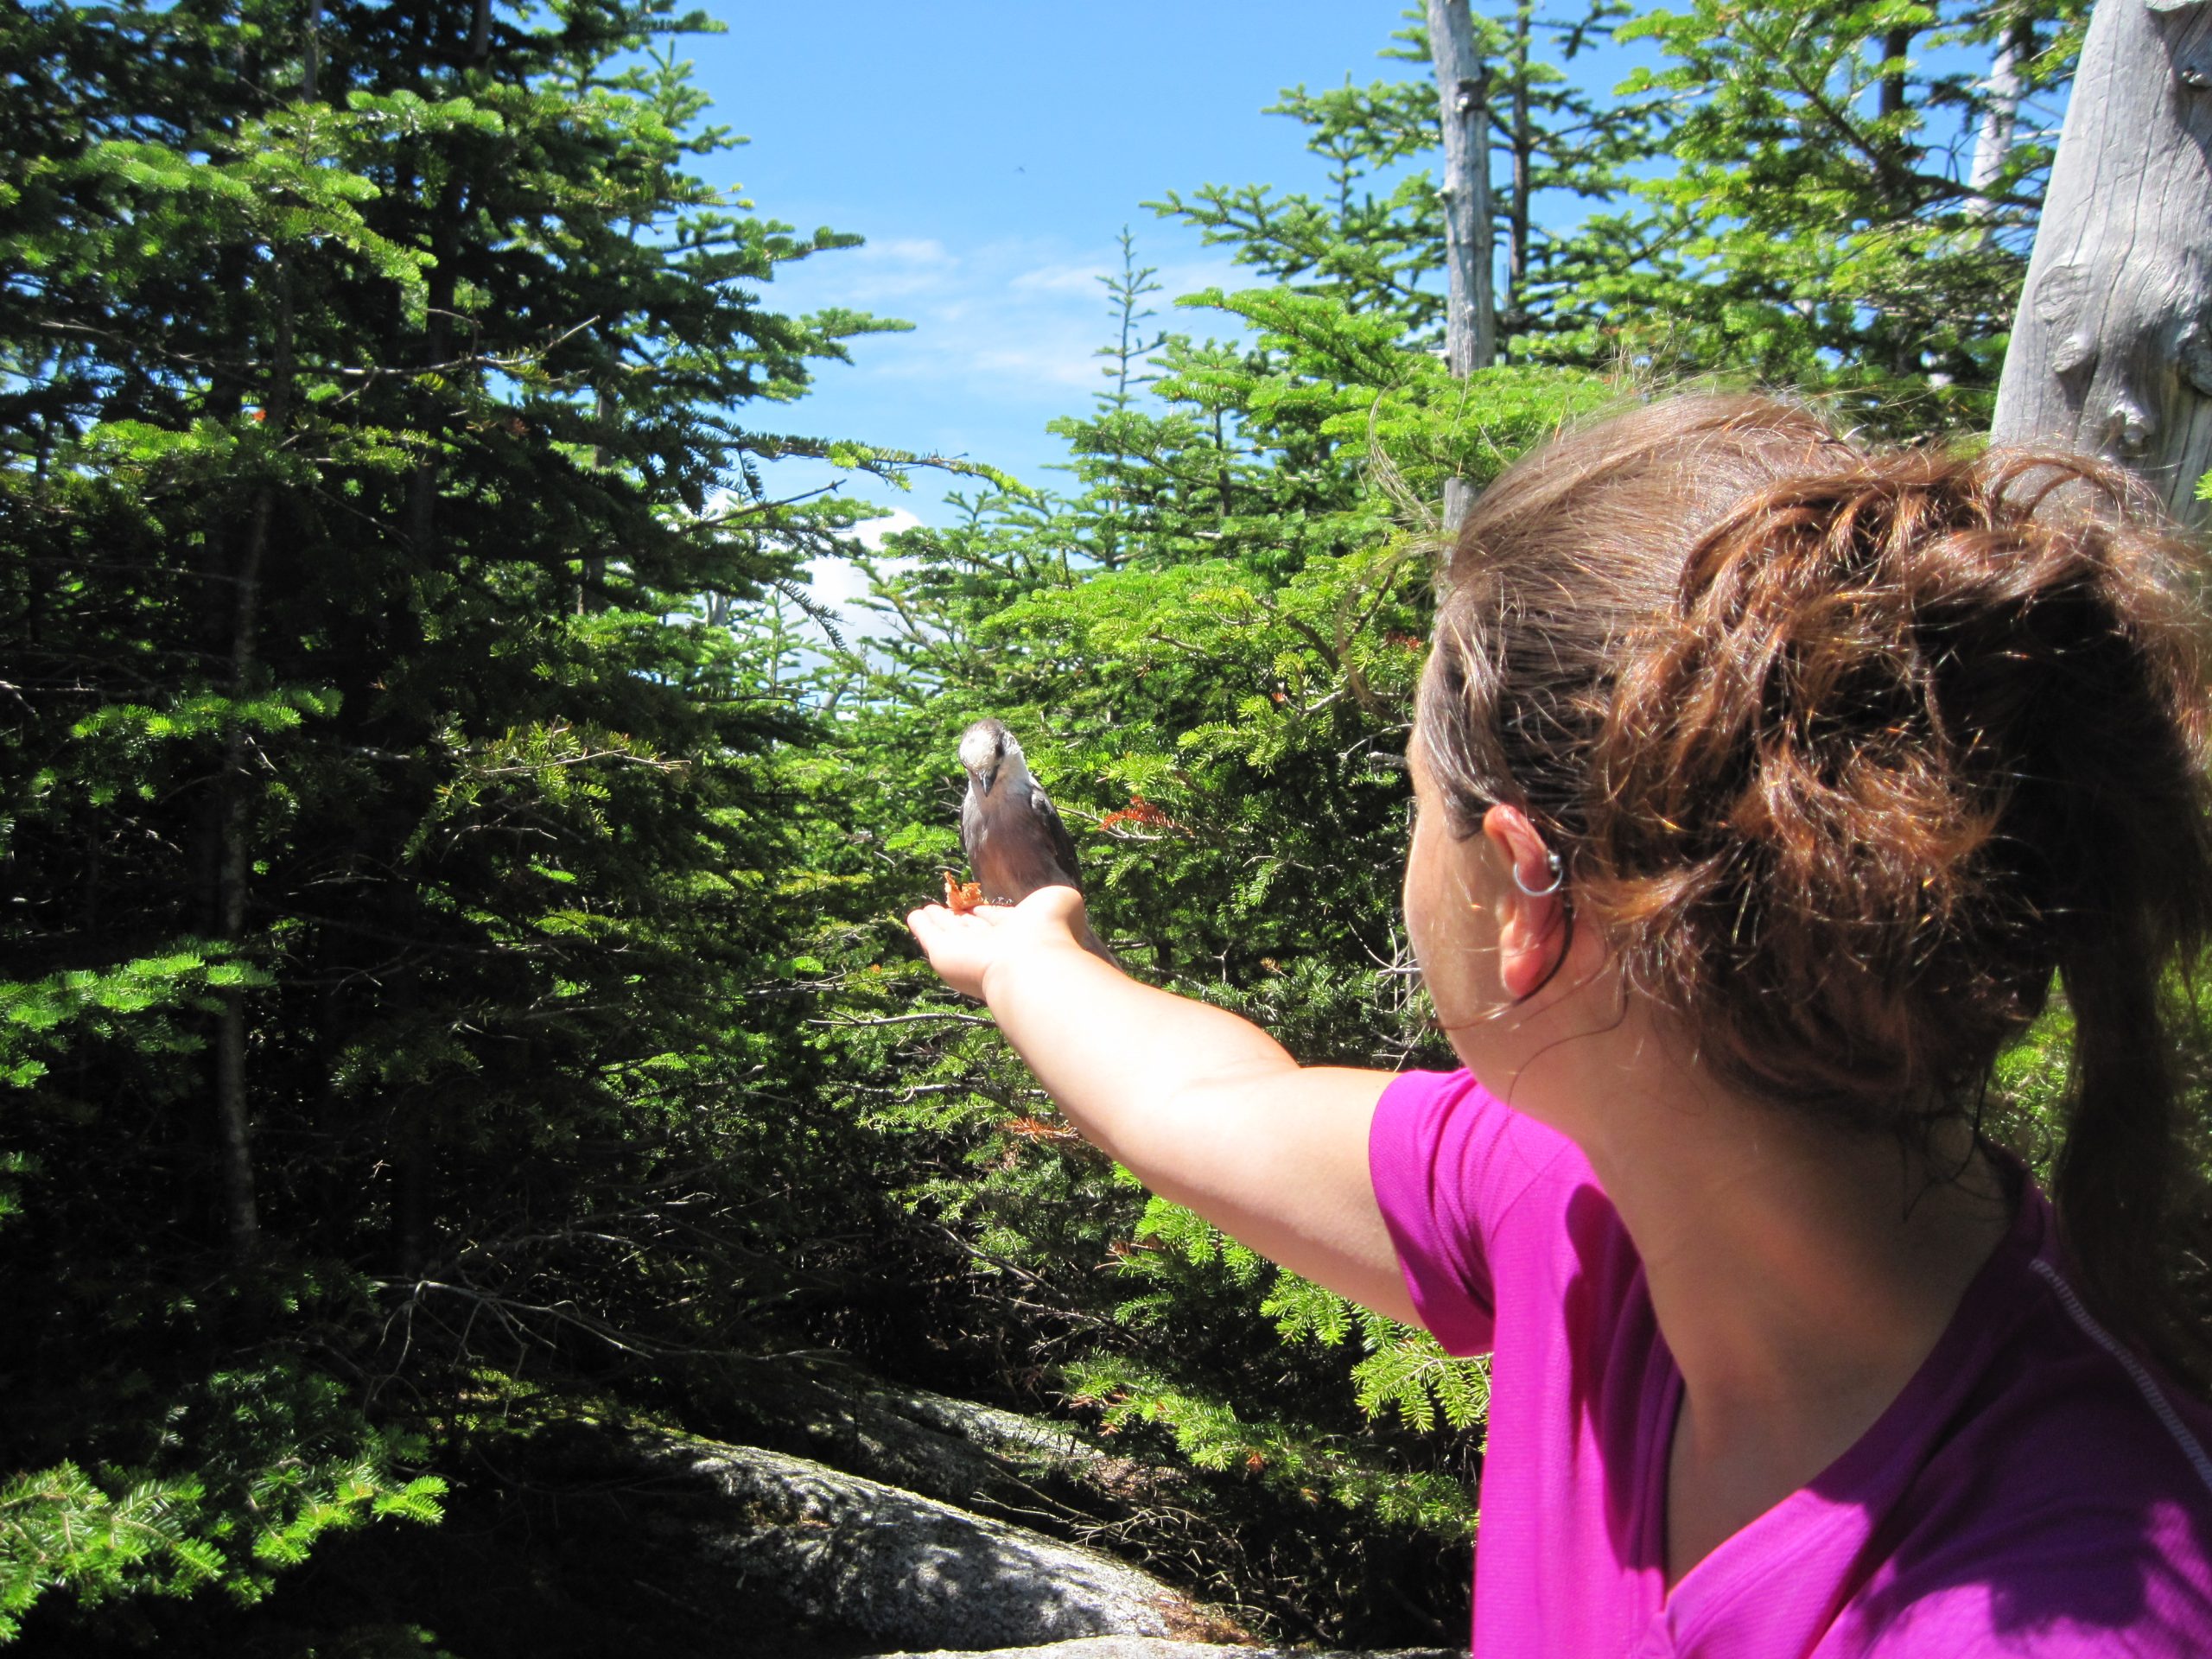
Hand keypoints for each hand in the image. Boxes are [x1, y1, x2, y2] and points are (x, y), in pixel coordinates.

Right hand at [906, 884, 1091, 1000]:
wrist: (1032, 966)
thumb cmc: (1052, 932)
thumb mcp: (1061, 903)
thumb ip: (1056, 899)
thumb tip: (1054, 902)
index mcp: (1020, 935)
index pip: (998, 922)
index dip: (987, 915)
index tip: (976, 908)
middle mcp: (994, 947)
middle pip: (971, 932)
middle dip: (959, 920)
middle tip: (945, 909)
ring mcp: (969, 954)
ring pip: (950, 934)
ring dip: (937, 922)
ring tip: (925, 911)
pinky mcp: (944, 956)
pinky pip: (930, 937)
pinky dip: (921, 928)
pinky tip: (913, 917)